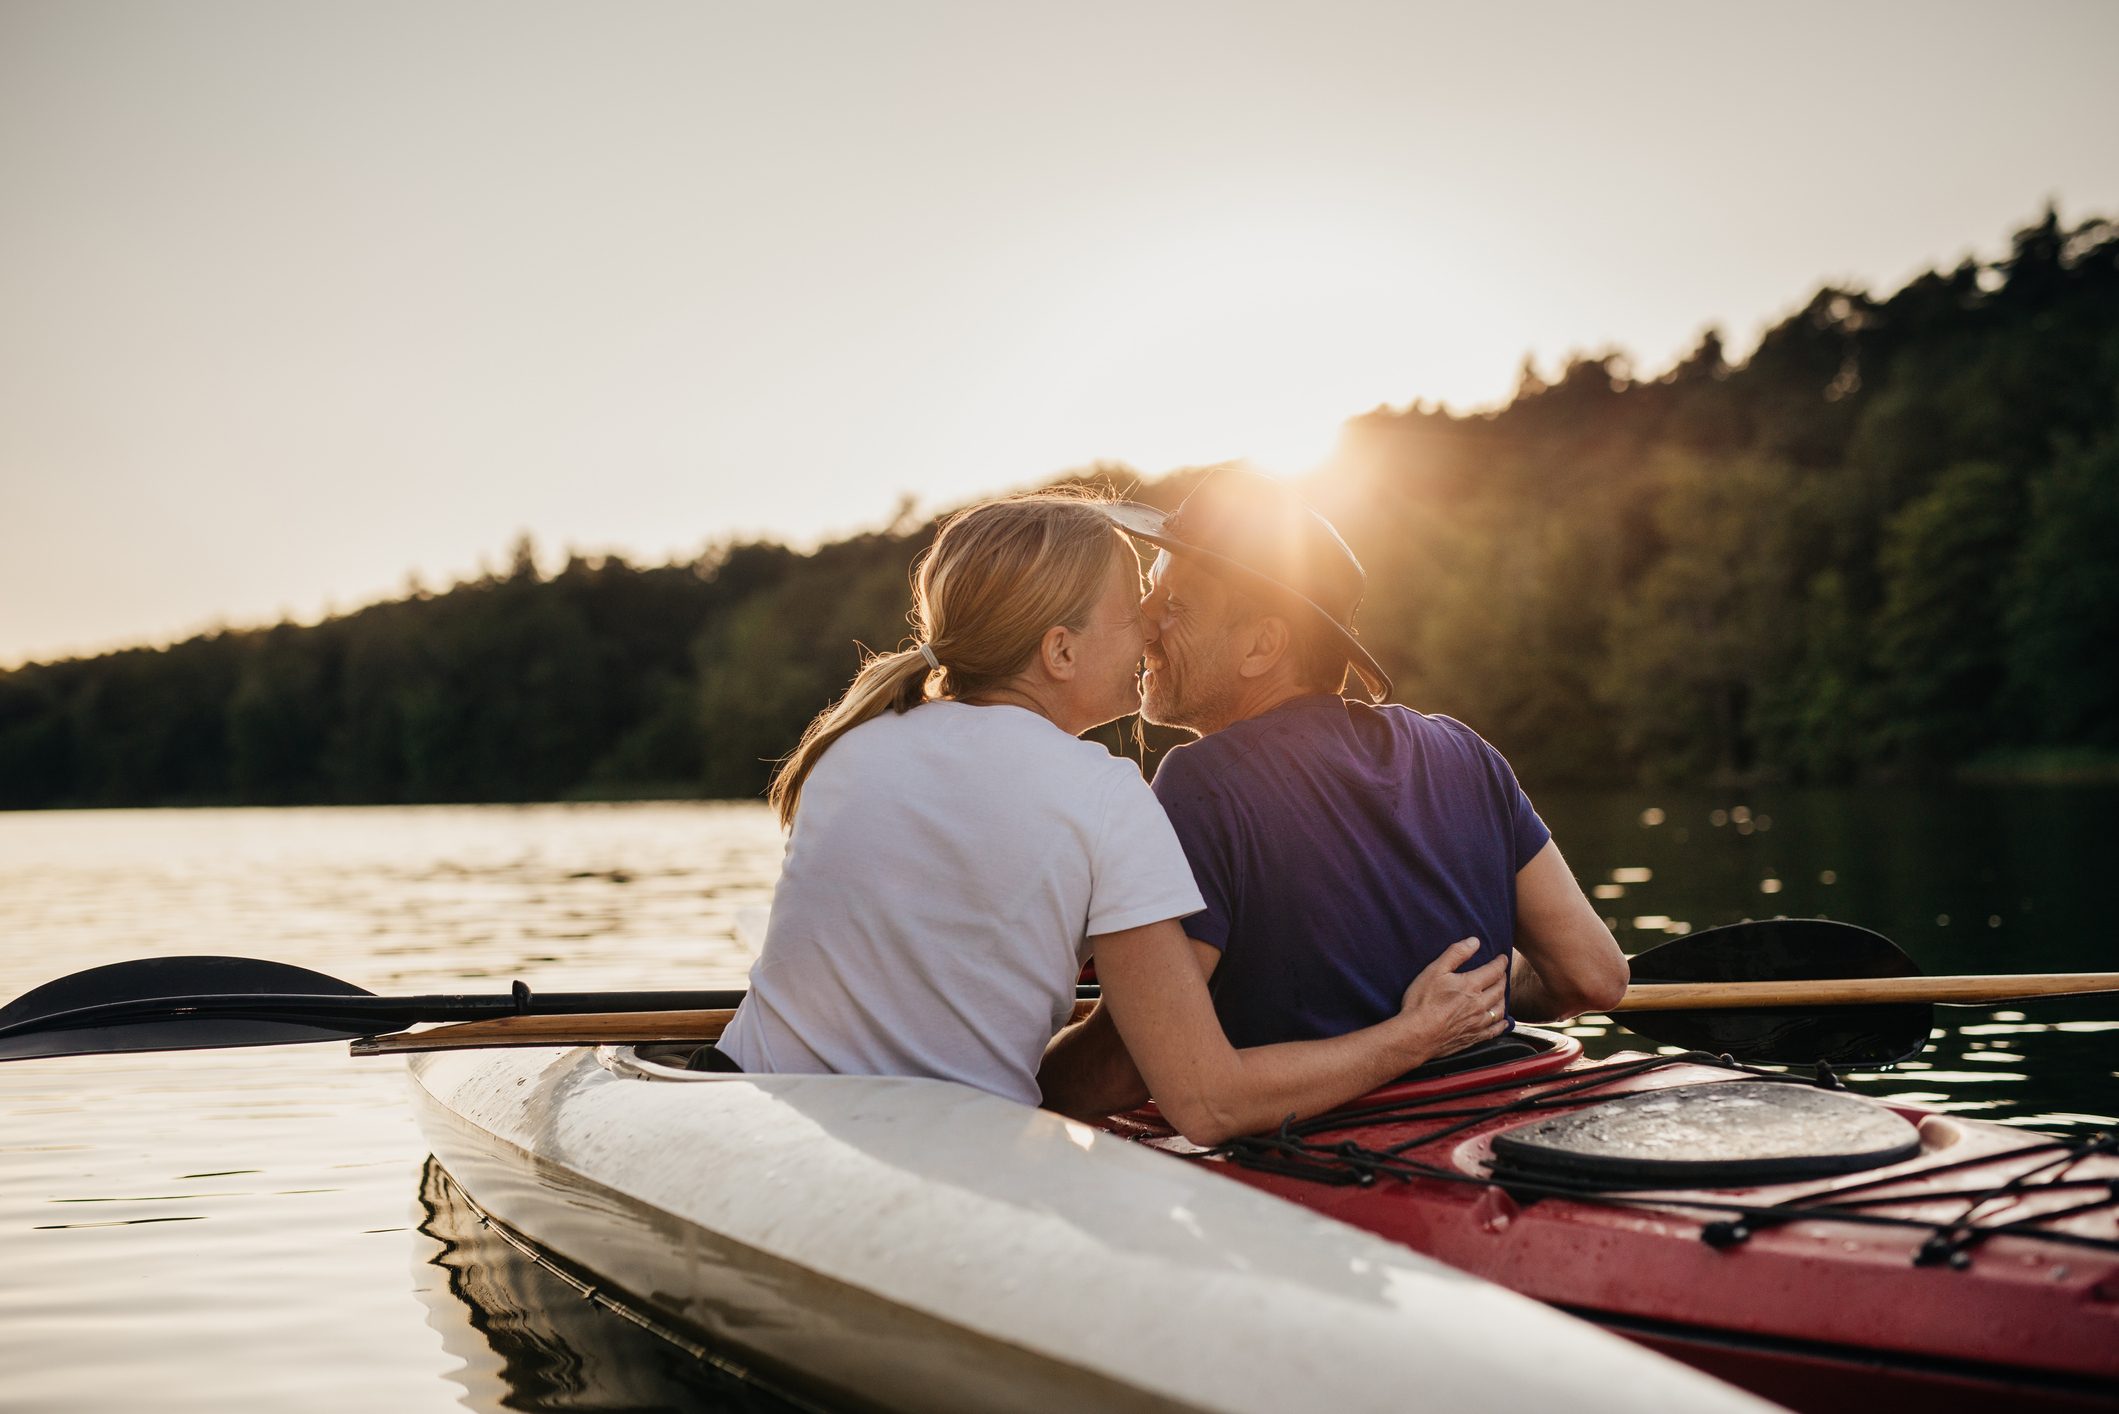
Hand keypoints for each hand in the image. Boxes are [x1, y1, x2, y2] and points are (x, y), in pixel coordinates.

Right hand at [1394, 938, 1508, 1061]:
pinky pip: (1495, 1030)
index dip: (1500, 962)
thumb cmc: (1422, 1002)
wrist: (1416, 1035)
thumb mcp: (1435, 971)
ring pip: (1500, 1009)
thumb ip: (1456, 954)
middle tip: (1501, 973)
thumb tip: (1474, 941)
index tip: (1503, 958)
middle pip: (1500, 989)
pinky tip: (1504, 1022)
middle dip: (1502, 979)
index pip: (1494, 971)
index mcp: (1471, 986)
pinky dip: (1502, 1024)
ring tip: (1501, 993)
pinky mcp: (1474, 1037)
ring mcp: (1478, 1023)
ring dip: (1503, 999)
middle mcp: (1479, 1004)